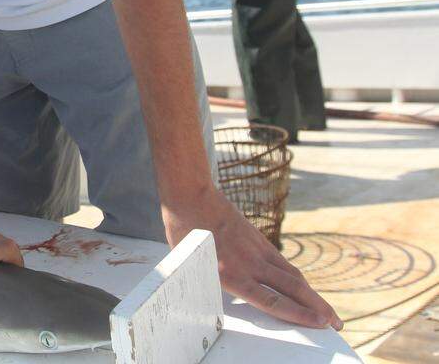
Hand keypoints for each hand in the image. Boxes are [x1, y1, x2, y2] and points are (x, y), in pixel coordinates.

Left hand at [163, 189, 341, 329]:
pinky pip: (281, 262)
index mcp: (229, 273)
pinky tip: (302, 288)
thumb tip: (222, 294)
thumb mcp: (192, 263)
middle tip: (337, 324)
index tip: (318, 323)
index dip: (297, 314)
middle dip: (317, 308)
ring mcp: (256, 249)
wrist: (191, 195)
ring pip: (292, 275)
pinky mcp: (257, 238)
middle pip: (292, 289)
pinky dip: (295, 278)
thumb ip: (213, 280)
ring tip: (327, 312)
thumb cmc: (183, 231)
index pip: (271, 300)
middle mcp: (248, 263)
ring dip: (312, 295)